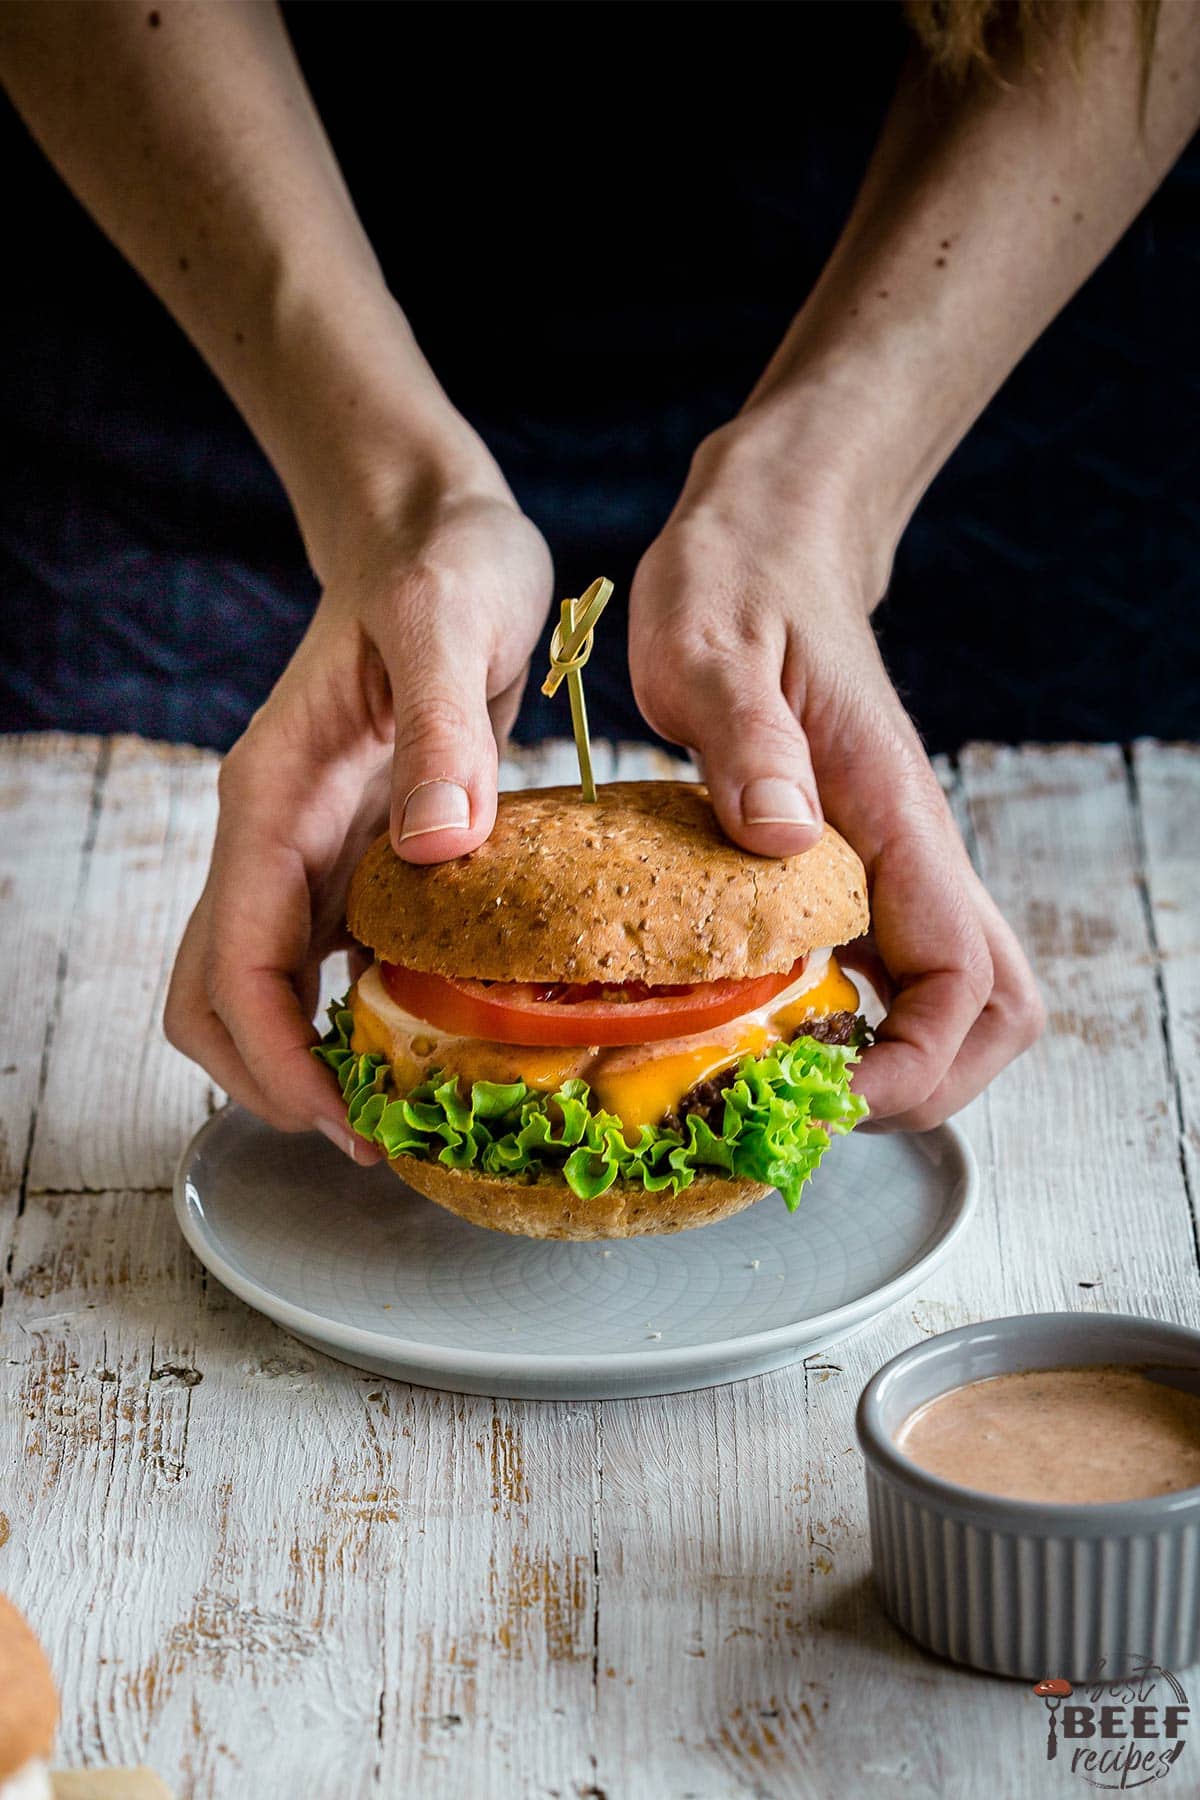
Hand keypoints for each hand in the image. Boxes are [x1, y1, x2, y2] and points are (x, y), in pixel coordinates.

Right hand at [165, 475, 552, 1155]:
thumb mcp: (449, 626)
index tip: (343, 1120)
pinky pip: (332, 958)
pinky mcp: (357, 852)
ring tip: (405, 1108)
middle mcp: (275, 838)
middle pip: (221, 998)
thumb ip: (439, 735)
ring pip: (267, 989)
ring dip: (311, 1060)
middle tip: (374, 1136)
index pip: (234, 964)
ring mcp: (311, 850)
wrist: (436, 533)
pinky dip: (358, 1013)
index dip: (274, 1059)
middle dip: (277, 1082)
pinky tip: (428, 1035)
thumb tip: (435, 852)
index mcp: (274, 799)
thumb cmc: (441, 568)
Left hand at [628, 427, 1043, 1129]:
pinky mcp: (855, 866)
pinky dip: (851, 1023)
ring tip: (787, 1078)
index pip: (964, 980)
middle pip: (990, 1013)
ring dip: (892, 1062)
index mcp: (894, 817)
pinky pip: (890, 971)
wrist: (765, 544)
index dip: (913, 1064)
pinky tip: (766, 1024)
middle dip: (923, 1087)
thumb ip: (749, 742)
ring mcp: (890, 865)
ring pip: (949, 999)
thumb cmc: (737, 588)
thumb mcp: (713, 649)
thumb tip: (782, 844)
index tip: (825, 1092)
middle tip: (814, 1104)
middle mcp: (912, 854)